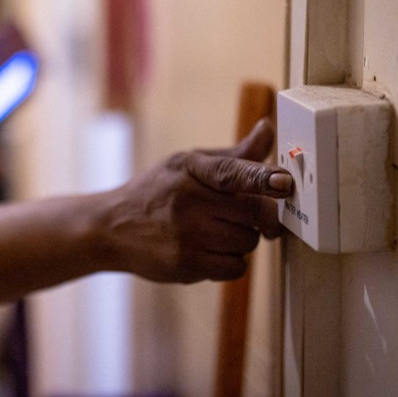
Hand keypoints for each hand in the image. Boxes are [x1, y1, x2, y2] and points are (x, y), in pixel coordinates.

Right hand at [103, 119, 291, 282]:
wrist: (112, 227)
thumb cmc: (158, 191)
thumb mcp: (189, 164)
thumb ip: (234, 155)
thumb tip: (268, 128)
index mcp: (191, 170)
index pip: (232, 172)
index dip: (261, 177)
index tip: (284, 182)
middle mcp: (188, 202)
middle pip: (253, 213)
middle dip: (262, 216)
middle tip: (251, 215)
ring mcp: (187, 236)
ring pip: (248, 241)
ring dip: (243, 238)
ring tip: (218, 230)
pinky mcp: (186, 266)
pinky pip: (236, 268)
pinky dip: (231, 261)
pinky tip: (210, 249)